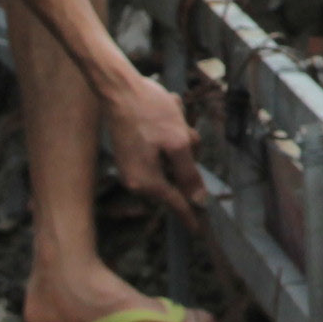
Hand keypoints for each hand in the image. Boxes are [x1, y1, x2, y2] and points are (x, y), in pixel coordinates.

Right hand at [100, 71, 202, 215]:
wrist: (120, 88)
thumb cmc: (150, 112)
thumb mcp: (178, 143)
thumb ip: (189, 175)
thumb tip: (198, 202)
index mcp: (147, 182)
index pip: (177, 204)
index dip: (192, 216)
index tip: (202, 233)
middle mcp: (136, 180)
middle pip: (176, 179)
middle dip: (187, 157)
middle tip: (186, 132)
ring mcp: (132, 166)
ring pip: (170, 162)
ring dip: (179, 143)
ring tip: (175, 118)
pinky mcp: (132, 153)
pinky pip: (160, 152)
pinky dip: (169, 136)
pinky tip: (168, 116)